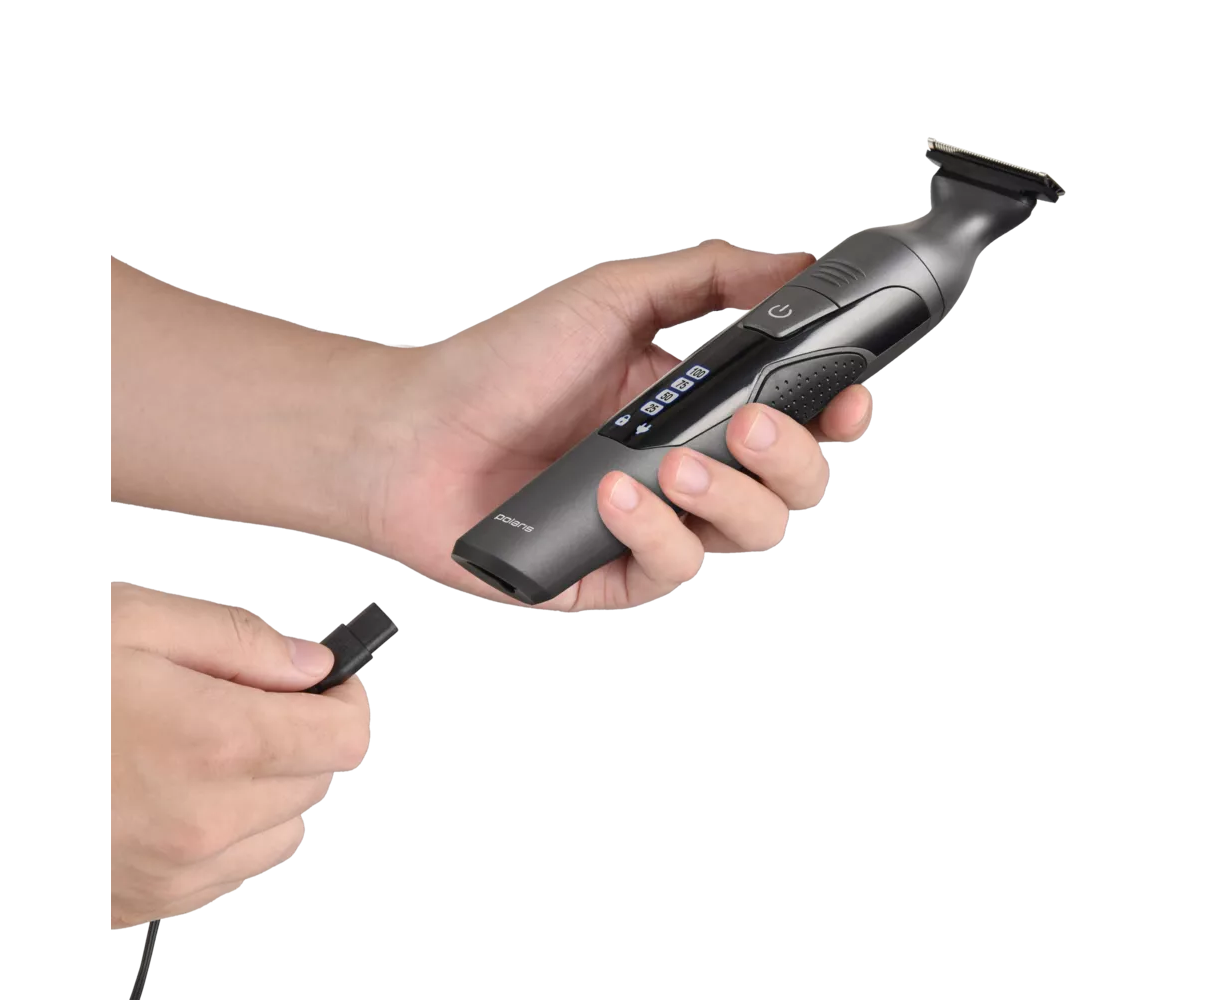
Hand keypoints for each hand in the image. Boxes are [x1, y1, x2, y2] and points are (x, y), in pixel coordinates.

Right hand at [110, 584, 369, 927]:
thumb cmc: (28, 687)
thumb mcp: (133, 622)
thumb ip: (241, 641)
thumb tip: (311, 663)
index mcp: (214, 743)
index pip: (346, 738)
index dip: (345, 701)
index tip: (327, 685)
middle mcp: (203, 822)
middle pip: (318, 783)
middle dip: (298, 736)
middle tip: (243, 701)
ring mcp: (174, 874)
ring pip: (281, 833)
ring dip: (264, 788)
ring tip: (199, 745)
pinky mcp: (144, 904)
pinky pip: (228, 872)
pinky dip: (222, 831)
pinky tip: (170, 788)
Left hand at [372, 240, 872, 608]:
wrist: (413, 433)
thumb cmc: (503, 364)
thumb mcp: (613, 297)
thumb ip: (710, 276)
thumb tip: (798, 263)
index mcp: (700, 403)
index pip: (803, 418)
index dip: (841, 414)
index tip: (850, 396)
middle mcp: (690, 468)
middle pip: (797, 486)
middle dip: (794, 458)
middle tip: (751, 426)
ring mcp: (658, 524)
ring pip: (753, 535)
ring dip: (729, 496)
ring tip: (671, 461)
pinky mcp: (618, 574)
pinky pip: (676, 569)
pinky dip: (654, 530)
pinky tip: (612, 495)